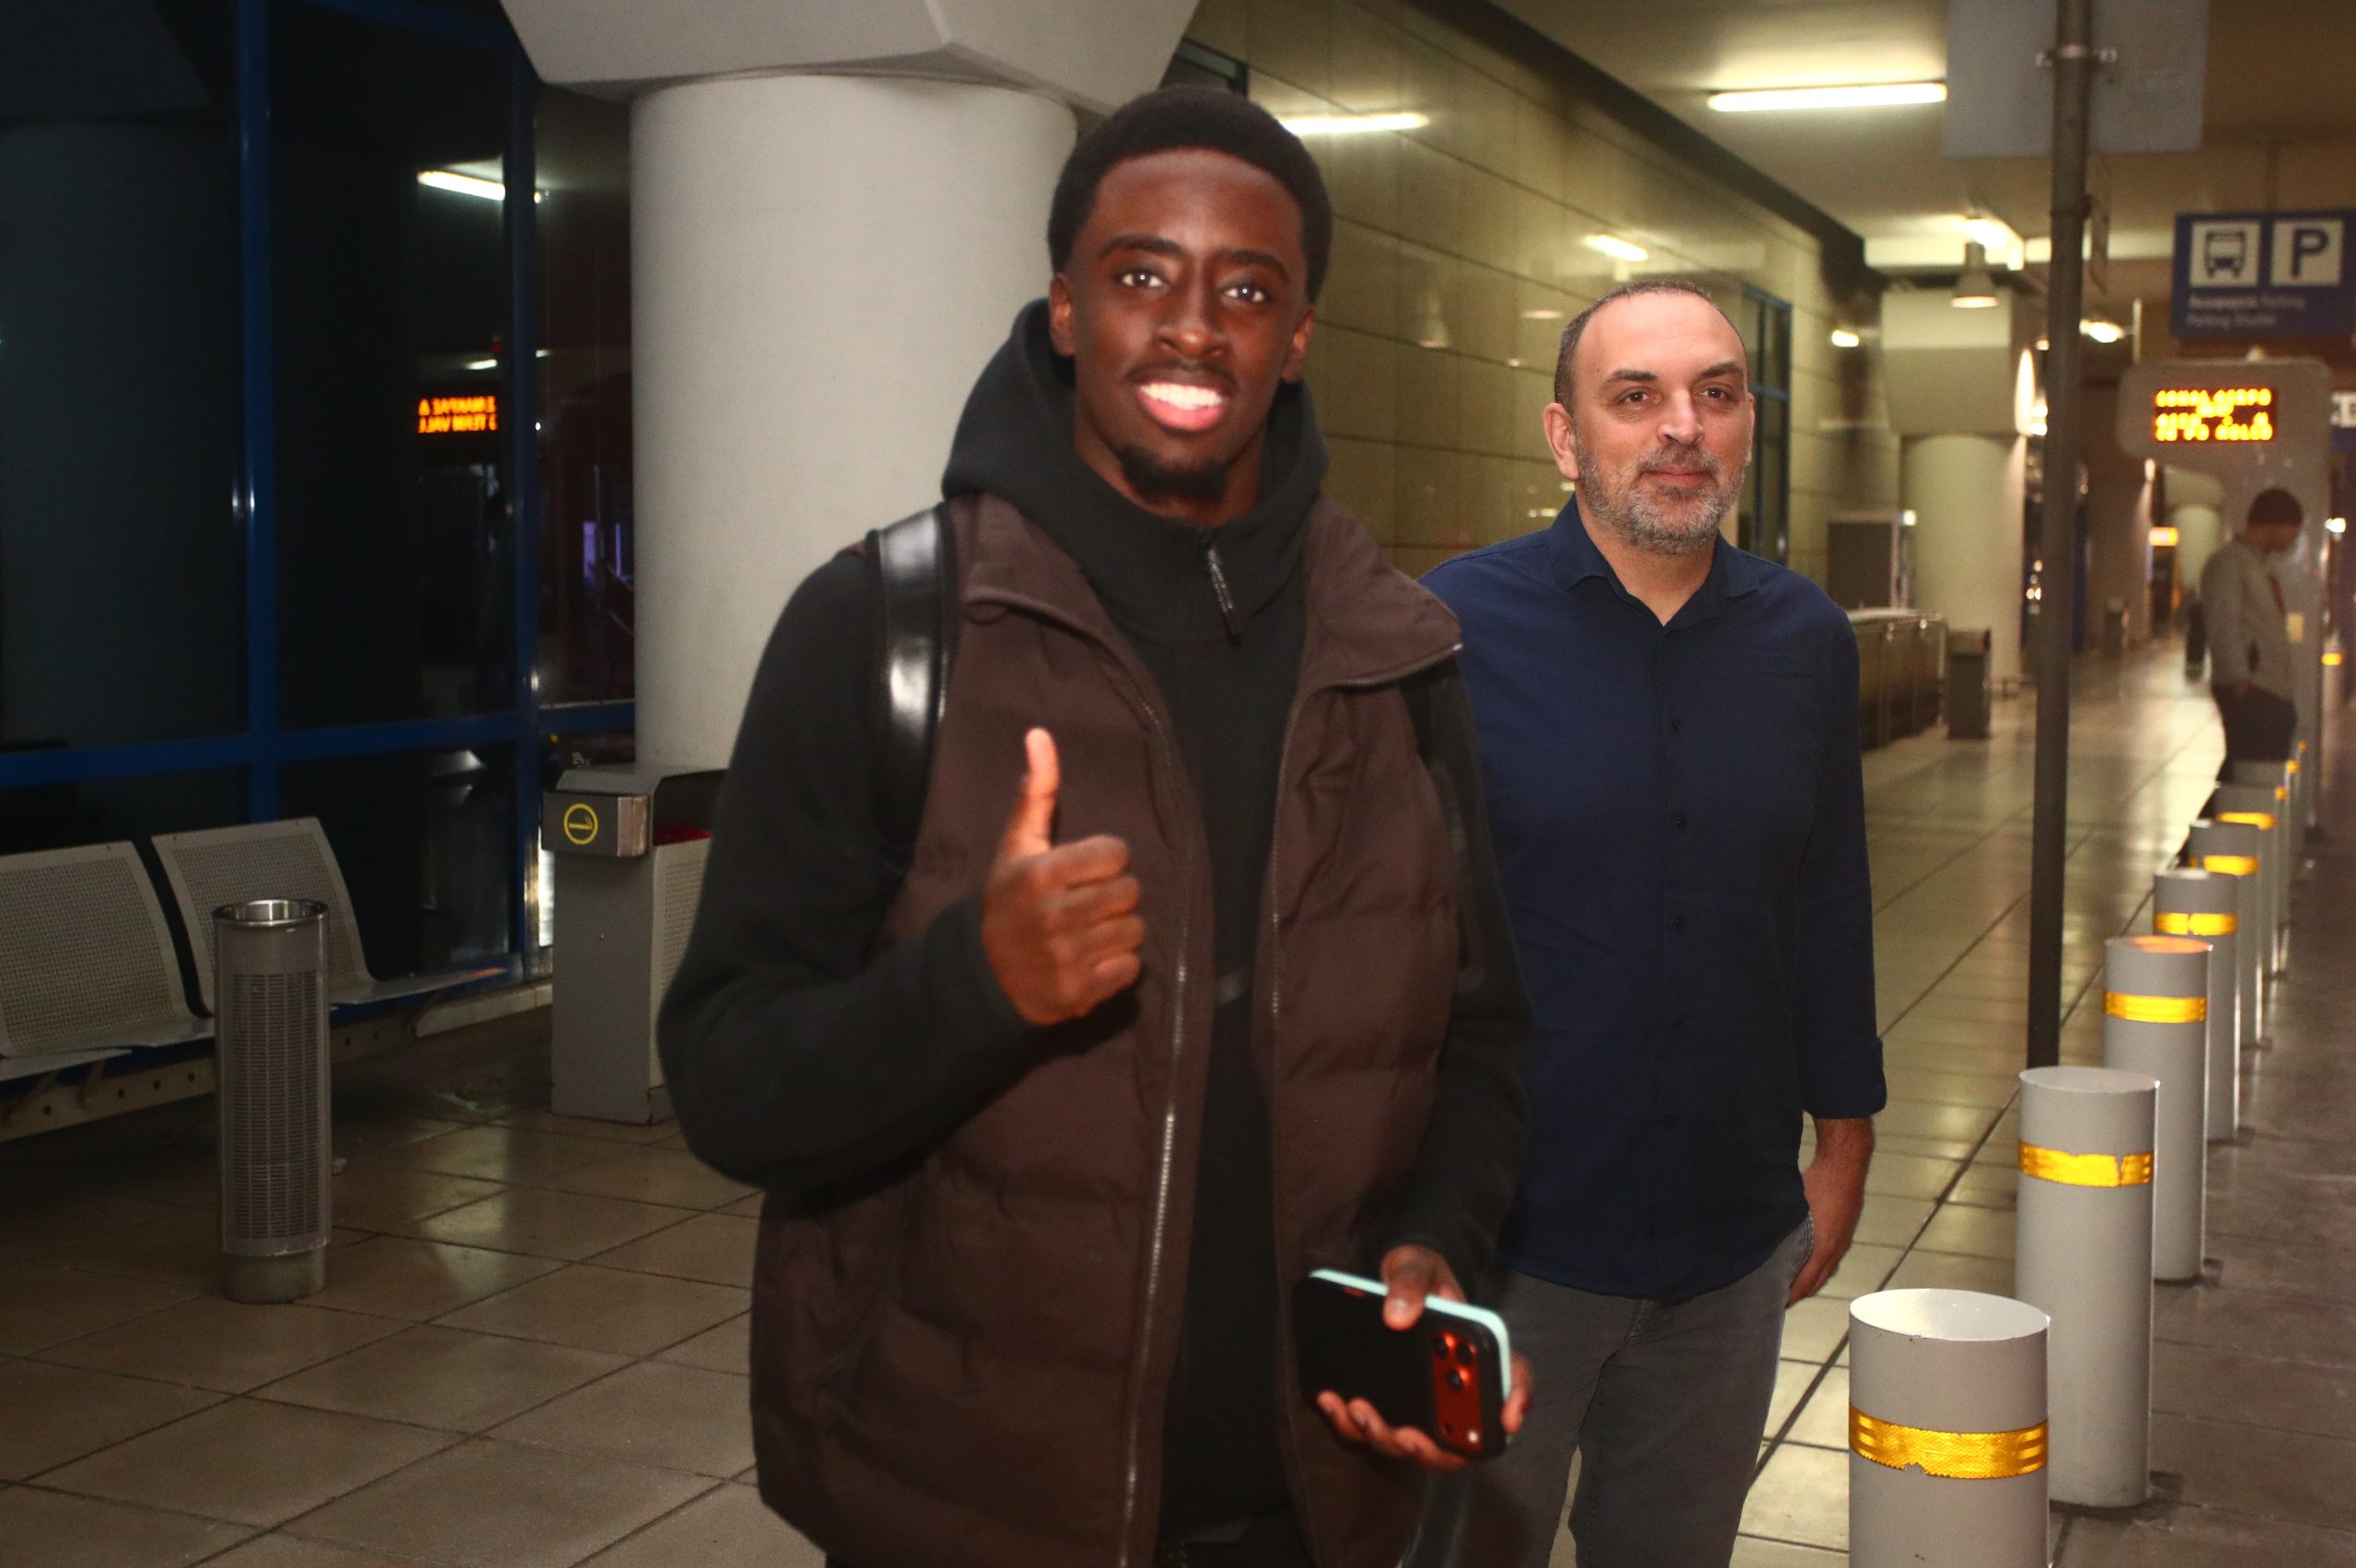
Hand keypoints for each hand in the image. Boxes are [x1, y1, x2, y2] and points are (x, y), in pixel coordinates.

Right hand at [980, 729, 1144, 1025]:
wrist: (984, 974)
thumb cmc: (1008, 900)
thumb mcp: (1017, 845)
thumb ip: (1037, 791)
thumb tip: (1040, 734)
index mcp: (1042, 874)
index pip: (1118, 854)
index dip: (1106, 861)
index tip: (1083, 872)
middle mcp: (1055, 916)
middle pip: (1131, 893)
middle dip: (1115, 896)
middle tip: (1087, 904)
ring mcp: (1067, 957)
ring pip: (1135, 931)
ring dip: (1118, 931)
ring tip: (1088, 932)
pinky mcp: (1080, 992)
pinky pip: (1131, 968)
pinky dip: (1117, 966)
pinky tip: (1091, 959)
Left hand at [1312, 1245, 1532, 1471]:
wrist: (1392, 1279)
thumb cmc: (1419, 1273)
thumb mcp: (1418, 1266)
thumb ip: (1412, 1284)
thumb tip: (1397, 1316)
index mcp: (1477, 1351)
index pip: (1512, 1382)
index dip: (1517, 1404)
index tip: (1507, 1421)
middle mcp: (1455, 1388)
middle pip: (1459, 1441)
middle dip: (1432, 1448)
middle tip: (1405, 1435)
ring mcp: (1421, 1404)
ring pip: (1413, 1444)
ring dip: (1385, 1437)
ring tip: (1358, 1409)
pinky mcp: (1387, 1406)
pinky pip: (1373, 1429)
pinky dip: (1351, 1423)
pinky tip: (1332, 1402)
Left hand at [1788, 1116, 1873, 1305]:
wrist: (1845, 1166)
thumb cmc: (1818, 1183)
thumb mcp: (1793, 1207)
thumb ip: (1778, 1226)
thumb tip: (1756, 1236)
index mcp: (1823, 1248)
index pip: (1806, 1284)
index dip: (1791, 1297)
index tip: (1778, 1306)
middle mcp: (1835, 1250)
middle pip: (1817, 1283)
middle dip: (1799, 1294)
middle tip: (1780, 1301)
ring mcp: (1842, 1243)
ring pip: (1825, 1271)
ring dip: (1810, 1282)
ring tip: (1792, 1287)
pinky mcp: (1845, 1234)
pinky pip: (1831, 1260)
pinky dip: (1819, 1268)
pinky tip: (1809, 1265)